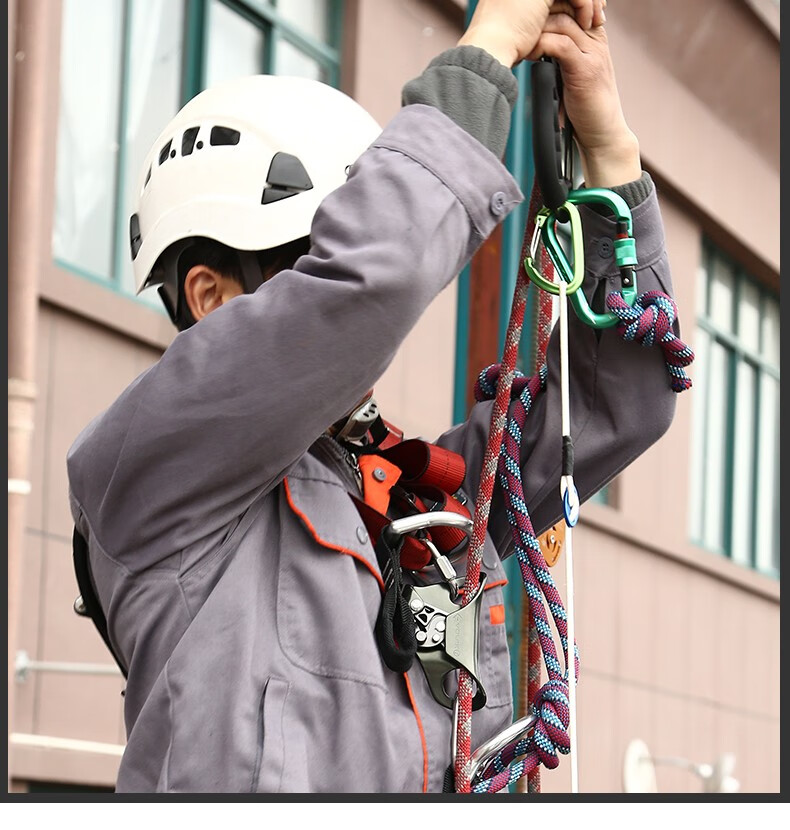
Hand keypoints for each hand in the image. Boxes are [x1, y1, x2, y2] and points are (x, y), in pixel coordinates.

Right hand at [457, 0, 605, 69]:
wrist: (490, 49)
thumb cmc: (499, 47)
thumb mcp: (522, 25)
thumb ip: (535, 15)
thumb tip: (547, 23)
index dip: (572, 1)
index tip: (585, 14)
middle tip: (598, 16)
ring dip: (589, 2)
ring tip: (594, 21)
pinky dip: (586, 5)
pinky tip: (587, 21)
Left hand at [527, 12, 640, 186]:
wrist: (603, 133)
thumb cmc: (584, 108)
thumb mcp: (572, 74)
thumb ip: (560, 55)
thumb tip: (532, 45)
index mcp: (593, 38)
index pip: (571, 7)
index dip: (548, 8)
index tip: (524, 21)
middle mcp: (596, 40)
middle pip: (565, 9)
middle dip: (539, 15)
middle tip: (517, 27)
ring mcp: (593, 53)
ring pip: (562, 22)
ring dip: (536, 30)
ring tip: (520, 42)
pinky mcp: (586, 69)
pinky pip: (562, 45)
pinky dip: (542, 46)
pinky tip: (529, 55)